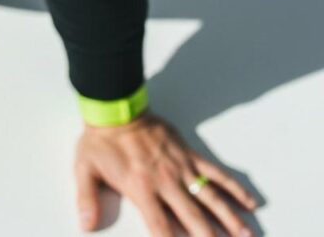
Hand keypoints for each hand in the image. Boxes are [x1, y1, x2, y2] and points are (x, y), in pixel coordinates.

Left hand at [74, 109, 257, 236]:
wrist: (116, 110)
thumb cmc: (100, 141)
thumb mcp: (85, 170)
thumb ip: (86, 198)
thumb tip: (85, 224)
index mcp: (141, 189)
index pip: (161, 226)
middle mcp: (166, 182)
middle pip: (193, 218)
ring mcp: (181, 168)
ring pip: (211, 198)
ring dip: (231, 219)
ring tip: (247, 236)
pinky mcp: (189, 154)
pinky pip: (216, 173)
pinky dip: (235, 188)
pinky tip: (249, 203)